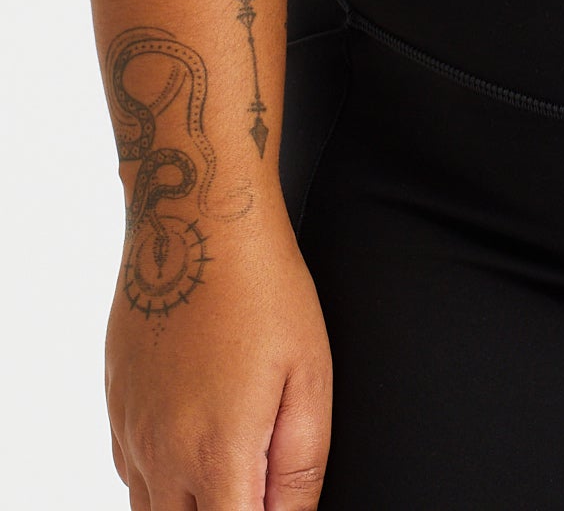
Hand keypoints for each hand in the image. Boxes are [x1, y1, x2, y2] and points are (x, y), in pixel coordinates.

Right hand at [105, 215, 330, 509]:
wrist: (194, 220)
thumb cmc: (264, 290)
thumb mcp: (309, 375)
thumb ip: (300, 465)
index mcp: (216, 455)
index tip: (272, 501)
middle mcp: (161, 455)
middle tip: (256, 478)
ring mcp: (131, 430)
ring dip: (191, 503)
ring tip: (231, 460)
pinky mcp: (116, 404)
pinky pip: (132, 471)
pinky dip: (162, 477)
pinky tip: (195, 441)